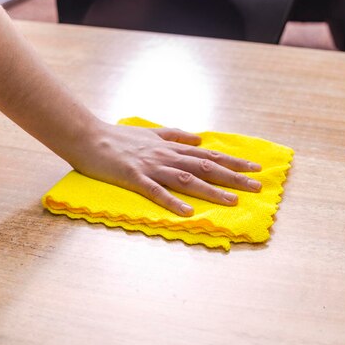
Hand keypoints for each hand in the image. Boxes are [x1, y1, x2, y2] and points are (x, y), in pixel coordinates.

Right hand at [65, 121, 261, 216]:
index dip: (233, 162)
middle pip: (205, 167)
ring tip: (232, 202)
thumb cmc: (118, 137)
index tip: (255, 169)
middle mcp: (166, 155)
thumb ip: (176, 135)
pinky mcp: (134, 177)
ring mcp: (151, 166)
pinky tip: (188, 213)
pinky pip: (156, 191)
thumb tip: (199, 139)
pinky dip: (173, 202)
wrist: (88, 136)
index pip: (209, 154)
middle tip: (256, 187)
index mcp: (171, 147)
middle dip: (233, 178)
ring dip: (211, 191)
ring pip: (187, 179)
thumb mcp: (152, 132)